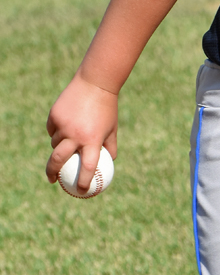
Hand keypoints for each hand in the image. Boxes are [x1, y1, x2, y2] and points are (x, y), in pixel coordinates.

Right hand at [46, 74, 117, 192]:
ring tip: (67, 142)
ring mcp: (63, 125)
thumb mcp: (112, 129)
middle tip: (53, 180)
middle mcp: (76, 134)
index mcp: (93, 140)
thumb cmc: (107, 109)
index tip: (82, 190)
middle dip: (52, 173)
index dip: (84, 181)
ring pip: (56, 143)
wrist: (95, 83)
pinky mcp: (54, 116)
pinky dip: (57, 131)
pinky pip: (52, 130)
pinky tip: (63, 127)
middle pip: (58, 160)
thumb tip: (107, 164)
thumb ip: (110, 147)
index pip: (87, 167)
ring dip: (60, 146)